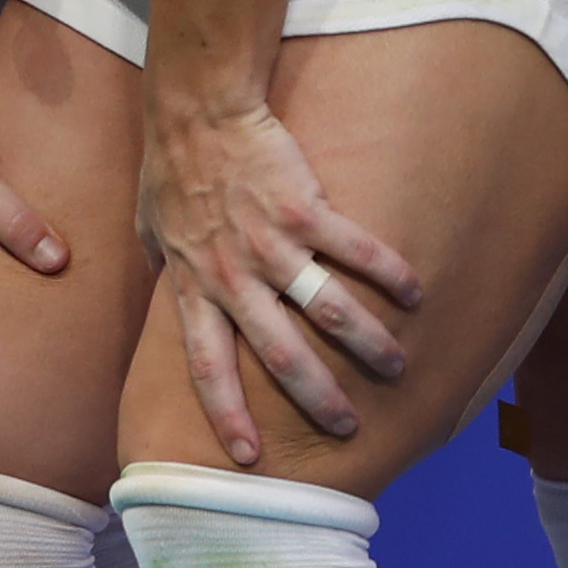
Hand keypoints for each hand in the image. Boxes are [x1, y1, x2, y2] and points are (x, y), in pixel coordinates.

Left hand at [139, 91, 421, 461]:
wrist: (198, 110)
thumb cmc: (172, 170)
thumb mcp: (151, 229)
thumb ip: (163, 269)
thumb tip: (162, 297)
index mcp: (193, 283)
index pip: (205, 363)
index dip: (225, 411)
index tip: (246, 457)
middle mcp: (231, 272)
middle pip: (277, 353)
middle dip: (315, 397)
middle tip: (346, 428)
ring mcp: (268, 241)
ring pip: (326, 308)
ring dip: (366, 343)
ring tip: (395, 367)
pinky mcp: (304, 208)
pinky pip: (357, 250)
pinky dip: (391, 273)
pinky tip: (416, 292)